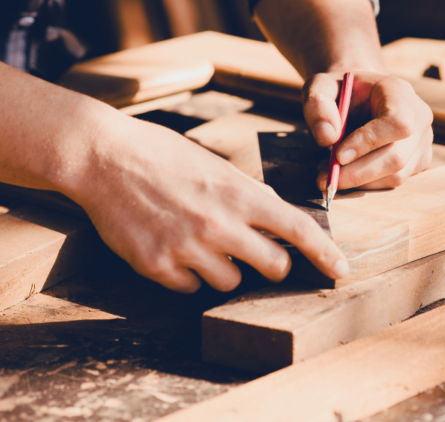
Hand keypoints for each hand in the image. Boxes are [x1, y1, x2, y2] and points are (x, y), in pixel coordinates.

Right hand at [65, 112, 348, 292]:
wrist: (104, 158)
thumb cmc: (162, 155)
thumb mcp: (216, 167)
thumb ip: (248, 196)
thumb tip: (277, 218)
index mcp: (240, 195)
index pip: (298, 230)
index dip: (325, 254)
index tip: (340, 270)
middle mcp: (219, 226)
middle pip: (273, 267)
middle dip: (272, 263)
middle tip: (257, 252)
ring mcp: (188, 249)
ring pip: (231, 283)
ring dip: (226, 269)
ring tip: (200, 240)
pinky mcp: (157, 267)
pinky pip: (191, 288)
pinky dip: (189, 275)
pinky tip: (173, 247)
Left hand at [304, 70, 433, 190]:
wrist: (357, 97)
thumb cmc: (339, 91)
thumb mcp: (319, 87)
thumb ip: (317, 105)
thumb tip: (327, 137)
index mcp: (399, 92)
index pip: (397, 123)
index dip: (369, 142)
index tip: (338, 155)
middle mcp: (418, 116)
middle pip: (397, 157)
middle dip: (358, 172)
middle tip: (326, 176)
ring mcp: (422, 141)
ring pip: (396, 175)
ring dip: (359, 181)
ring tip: (330, 172)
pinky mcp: (418, 160)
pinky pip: (395, 181)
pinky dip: (367, 184)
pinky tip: (346, 172)